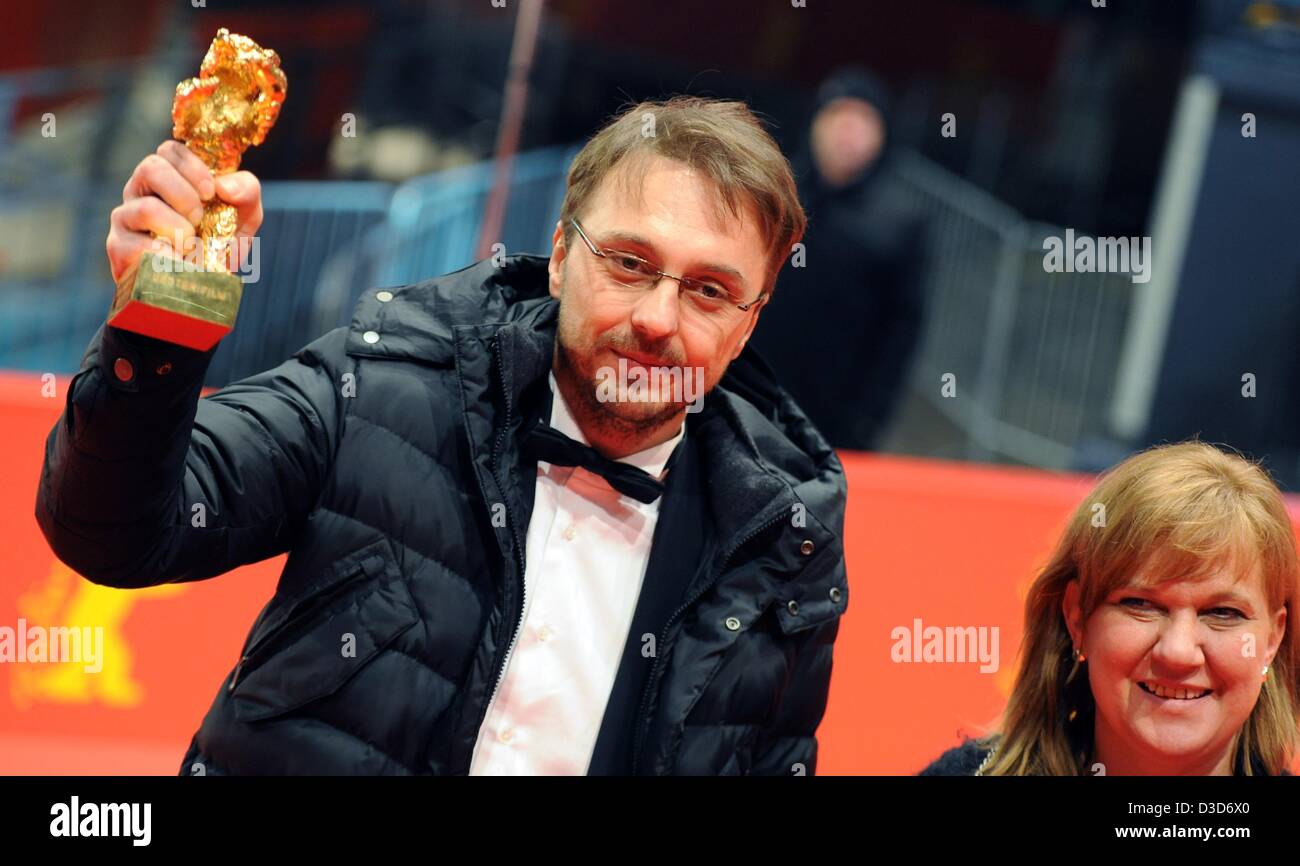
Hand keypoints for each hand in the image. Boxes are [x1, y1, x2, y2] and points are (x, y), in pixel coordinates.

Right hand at [106, 140, 263, 284]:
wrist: (206, 289)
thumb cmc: (220, 245)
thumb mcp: (244, 217)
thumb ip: (246, 192)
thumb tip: (225, 187)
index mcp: (167, 177)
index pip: (169, 150)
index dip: (192, 166)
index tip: (211, 192)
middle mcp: (140, 192)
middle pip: (151, 167)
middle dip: (184, 194)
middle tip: (199, 218)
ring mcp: (125, 218)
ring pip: (146, 208)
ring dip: (179, 229)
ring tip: (191, 246)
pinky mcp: (119, 248)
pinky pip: (142, 246)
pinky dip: (171, 257)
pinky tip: (179, 265)